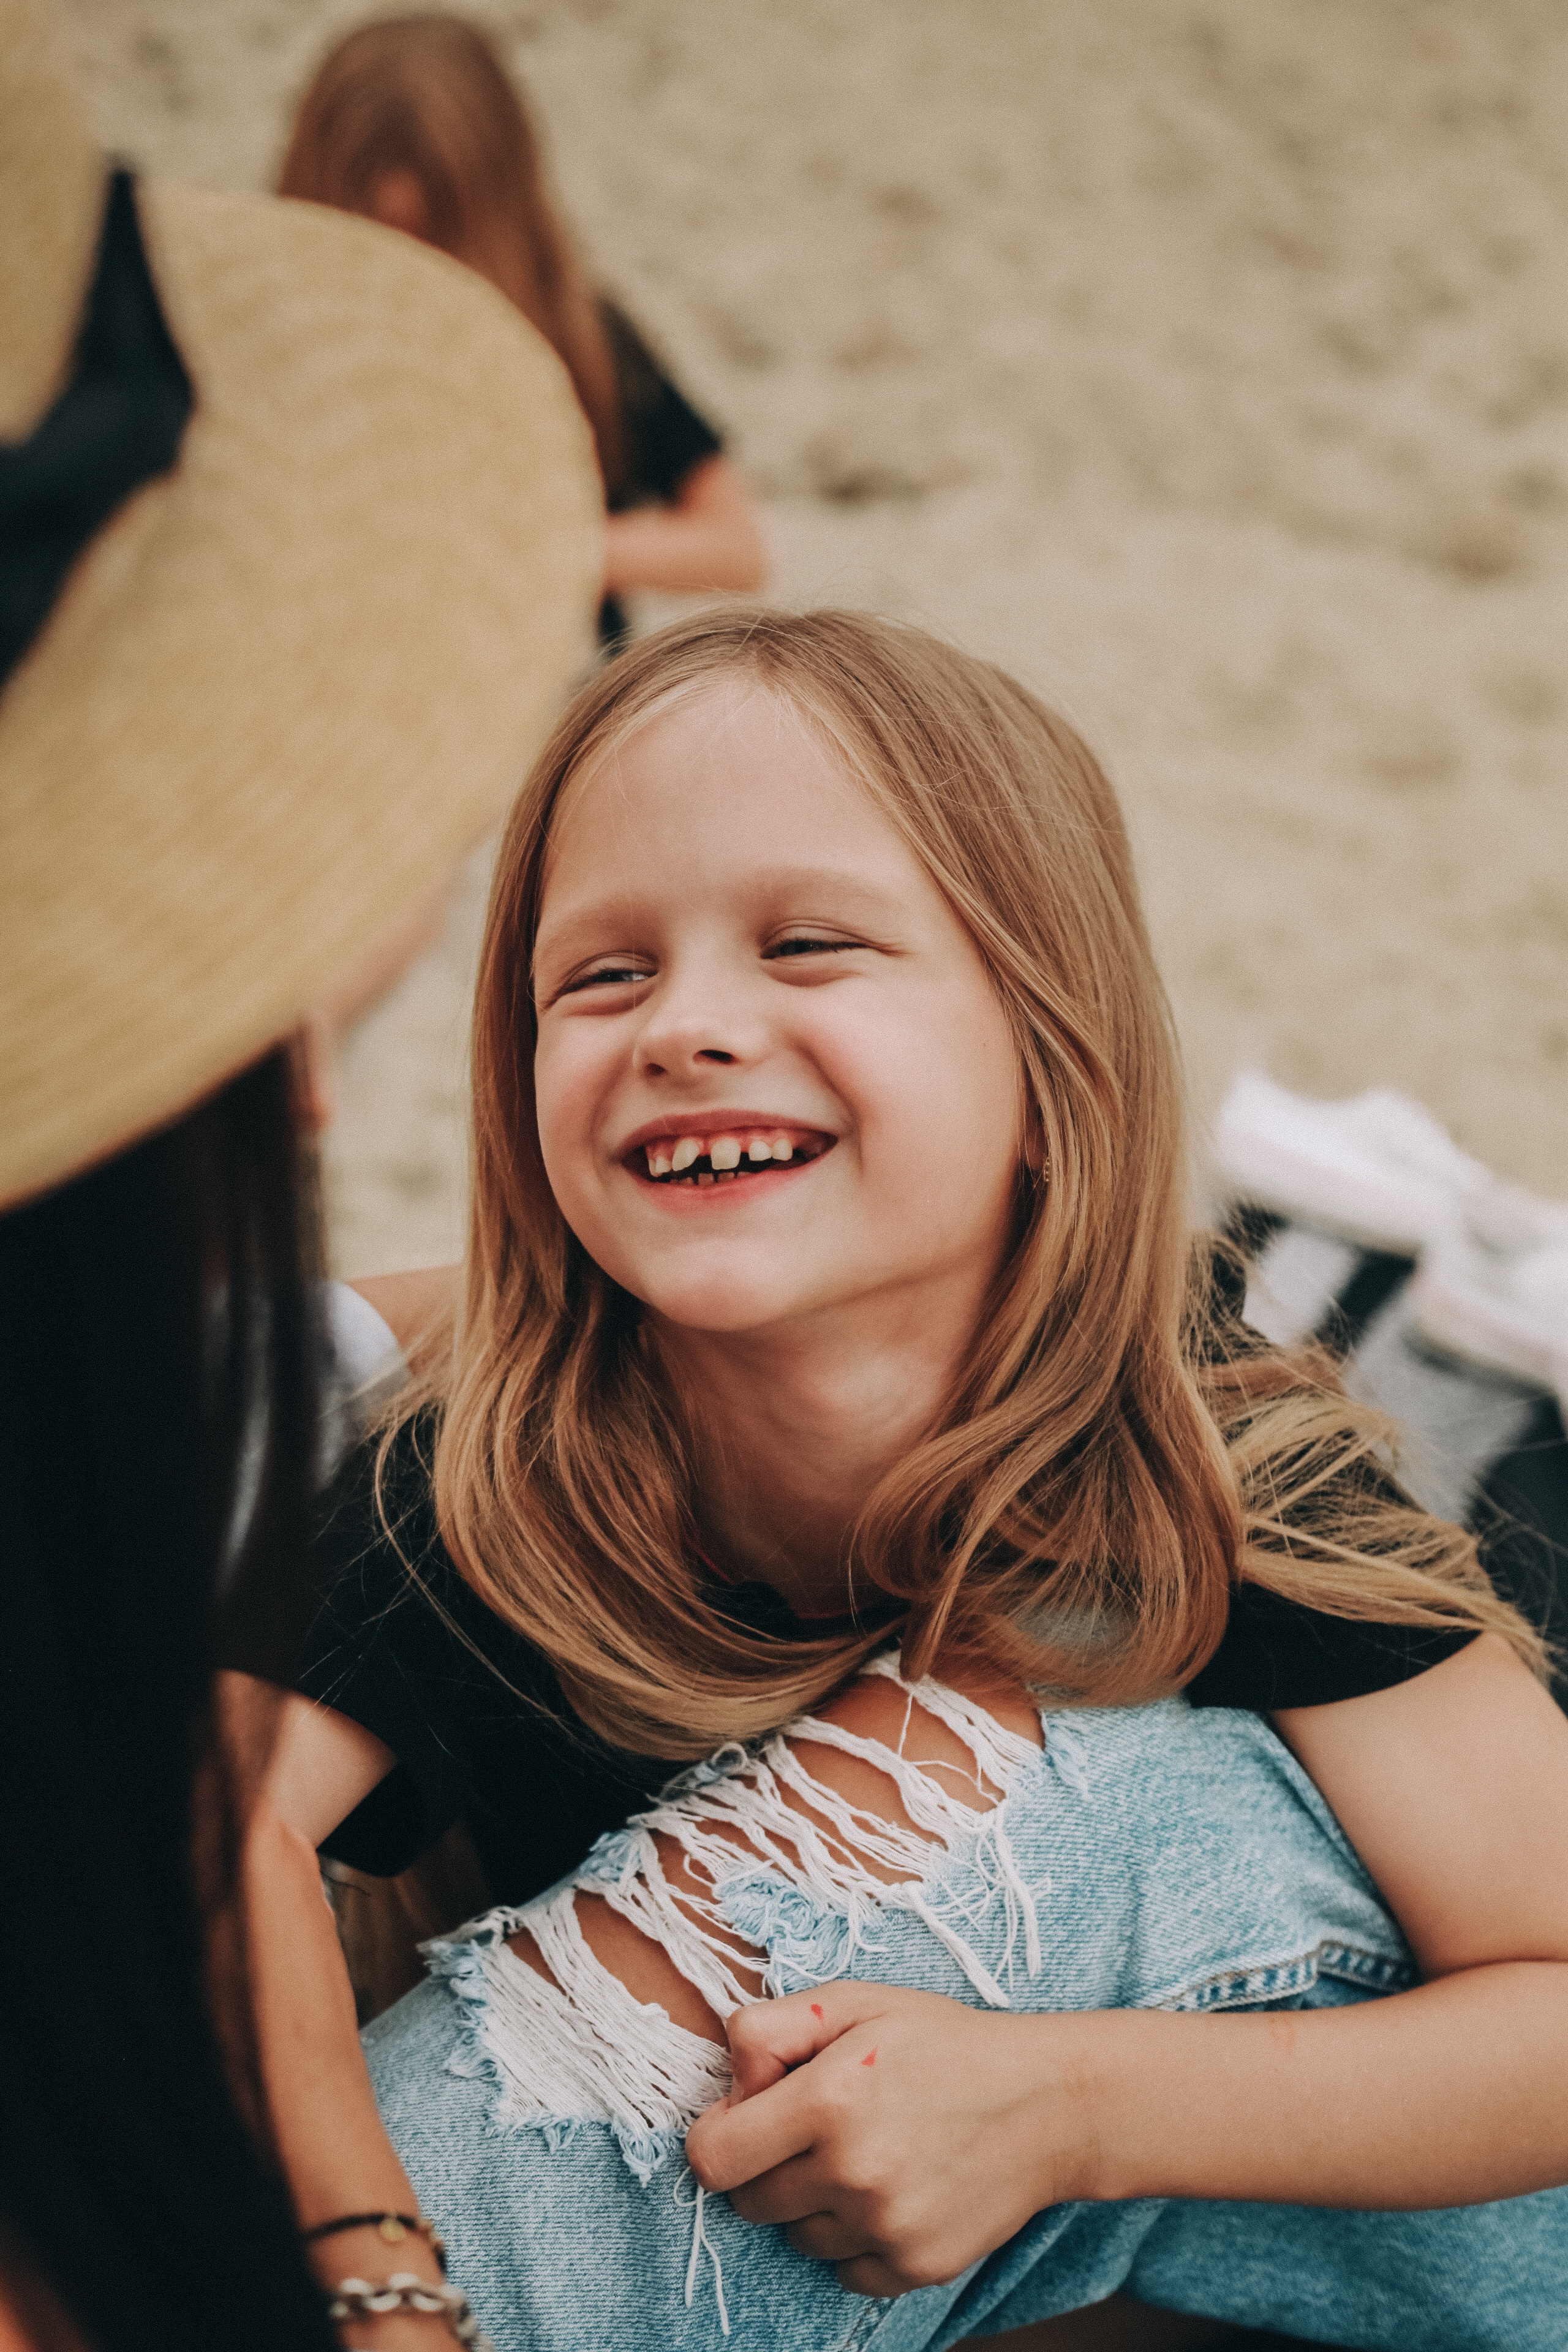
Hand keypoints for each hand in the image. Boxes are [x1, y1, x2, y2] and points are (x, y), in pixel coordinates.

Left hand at [684, 1984, 1092, 2297]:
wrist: (1046, 2103)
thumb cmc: (943, 2043)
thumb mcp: (855, 2001)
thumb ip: (768, 2030)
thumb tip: (729, 2090)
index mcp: (828, 2099)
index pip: (714, 2158)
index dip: (719, 2135)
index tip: (746, 2117)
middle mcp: (852, 2172)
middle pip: (751, 2202)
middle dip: (767, 2166)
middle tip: (815, 2129)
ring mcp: (885, 2227)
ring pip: (798, 2237)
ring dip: (814, 2203)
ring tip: (865, 2153)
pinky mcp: (914, 2267)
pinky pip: (845, 2271)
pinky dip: (855, 2239)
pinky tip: (893, 2190)